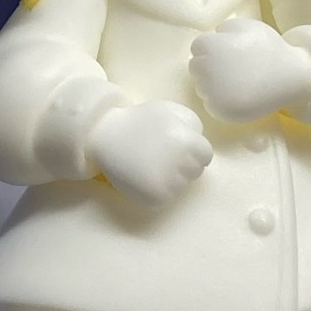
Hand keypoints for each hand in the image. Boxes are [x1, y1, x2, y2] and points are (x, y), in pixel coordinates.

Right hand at [88, 99, 213, 206]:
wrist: (105, 134)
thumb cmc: (141, 121)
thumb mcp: (171, 111)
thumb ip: (192, 127)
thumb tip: (201, 152)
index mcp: (186, 143)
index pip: (205, 156)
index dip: (191, 151)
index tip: (175, 146)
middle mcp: (179, 164)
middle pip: (195, 171)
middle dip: (182, 163)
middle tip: (160, 154)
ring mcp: (167, 183)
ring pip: (181, 185)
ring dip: (170, 177)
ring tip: (150, 164)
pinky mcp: (154, 198)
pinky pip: (165, 198)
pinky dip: (157, 190)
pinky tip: (144, 176)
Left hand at [190, 17, 310, 123]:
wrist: (289, 77)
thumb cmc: (269, 49)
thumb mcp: (248, 26)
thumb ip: (225, 28)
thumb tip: (213, 37)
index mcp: (212, 47)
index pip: (197, 47)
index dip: (211, 49)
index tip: (225, 53)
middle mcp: (208, 69)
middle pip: (195, 67)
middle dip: (208, 66)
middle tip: (229, 69)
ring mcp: (213, 92)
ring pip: (200, 87)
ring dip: (213, 84)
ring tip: (236, 82)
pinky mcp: (220, 110)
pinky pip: (209, 104)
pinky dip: (219, 101)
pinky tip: (237, 94)